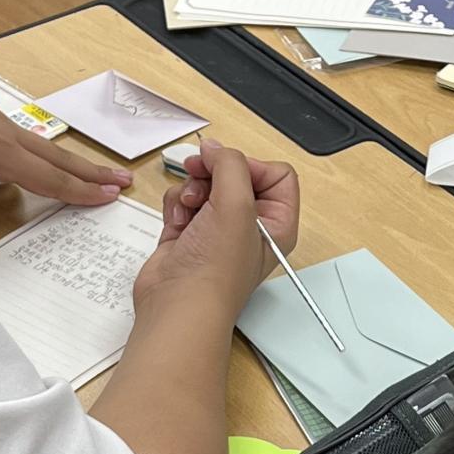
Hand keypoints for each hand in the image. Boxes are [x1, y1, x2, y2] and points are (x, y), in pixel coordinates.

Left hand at [0, 72, 133, 267]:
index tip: (112, 195)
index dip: (81, 190)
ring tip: (82, 169)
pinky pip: (8, 128)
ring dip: (60, 157)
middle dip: (88, 170)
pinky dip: (28, 145)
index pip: (48, 176)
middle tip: (121, 179)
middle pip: (53, 154)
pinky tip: (21, 152)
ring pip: (32, 139)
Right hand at [134, 139, 299, 316]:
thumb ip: (230, 164)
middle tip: (198, 172)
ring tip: (188, 206)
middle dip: (214, 171)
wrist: (178, 304)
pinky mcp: (189, 234)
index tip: (229, 171)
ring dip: (192, 188)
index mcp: (277, 223)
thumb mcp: (236, 204)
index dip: (251, 165)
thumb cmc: (216, 270)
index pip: (276, 174)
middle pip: (236, 174)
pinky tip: (176, 222)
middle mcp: (250, 226)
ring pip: (206, 184)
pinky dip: (176, 205)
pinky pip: (183, 200)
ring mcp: (218, 230)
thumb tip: (213, 149)